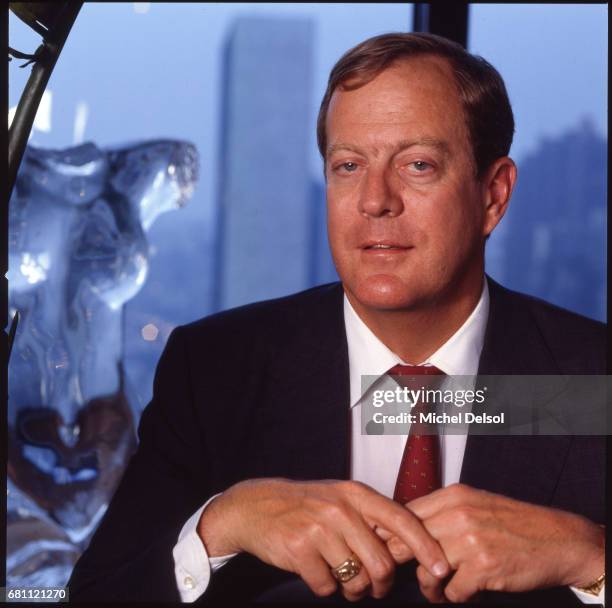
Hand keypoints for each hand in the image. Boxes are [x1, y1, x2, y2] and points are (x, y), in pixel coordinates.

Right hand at [197, 478, 450, 600]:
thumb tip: (409, 546)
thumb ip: (371, 518)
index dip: (425, 546)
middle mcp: (341, 509)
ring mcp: (319, 528)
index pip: (402, 520)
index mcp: (356, 494)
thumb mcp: (340, 499)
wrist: (257, 507)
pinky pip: (327, 587)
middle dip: (381, 584)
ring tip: (341, 576)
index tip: (441, 568)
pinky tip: (315, 570)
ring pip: (356, 580)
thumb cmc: (306, 505)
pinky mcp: (299, 549)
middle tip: (372, 586)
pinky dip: (325, 587)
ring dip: (352, 588)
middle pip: (383, 564)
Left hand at [403, 484, 604, 602]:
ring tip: (437, 589)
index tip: (388, 549)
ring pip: (425, 570)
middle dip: (401, 562)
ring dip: (429, 586)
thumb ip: (441, 512)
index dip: (392, 536)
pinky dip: (454, 597)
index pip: (404, 515)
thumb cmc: (513, 523)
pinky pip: (451, 591)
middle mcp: (457, 514)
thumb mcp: (473, 503)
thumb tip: (407, 529)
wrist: (557, 539)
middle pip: (406, 541)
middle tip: (405, 573)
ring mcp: (470, 541)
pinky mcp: (483, 568)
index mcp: (452, 496)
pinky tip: (463, 593)